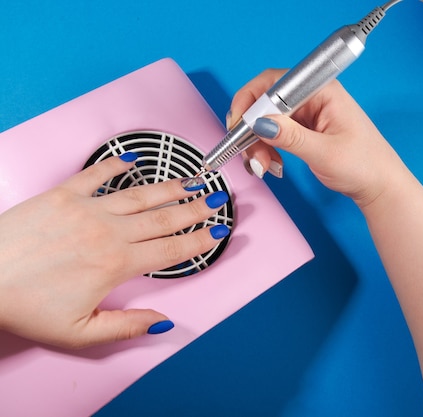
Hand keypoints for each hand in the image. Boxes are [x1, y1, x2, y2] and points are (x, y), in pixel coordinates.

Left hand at [0, 153, 229, 348]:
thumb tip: (162, 322)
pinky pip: (96, 174)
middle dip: (196, 209)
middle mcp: (109, 231)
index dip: (200, 241)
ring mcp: (87, 208)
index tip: (217, 232)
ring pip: (141, 195)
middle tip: (216, 200)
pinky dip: (115, 165)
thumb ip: (127, 326)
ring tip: (192, 181)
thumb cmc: (23, 306)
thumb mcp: (79, 332)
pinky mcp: (63, 194)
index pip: (172, 250)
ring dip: (170, 188)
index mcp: (117, 264)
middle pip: (165, 218)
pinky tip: (132, 160)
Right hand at [229, 69, 405, 207]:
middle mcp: (312, 97)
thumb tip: (260, 123)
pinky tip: (271, 164)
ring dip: (257, 142)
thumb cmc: (365, 165)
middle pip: (265, 102)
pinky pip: (275, 132)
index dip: (250, 101)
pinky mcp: (305, 128)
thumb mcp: (324, 153)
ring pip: (267, 120)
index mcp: (321, 91)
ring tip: (263, 166)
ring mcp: (308, 113)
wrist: (380, 185)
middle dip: (251, 129)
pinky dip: (266, 147)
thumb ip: (291, 137)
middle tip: (250, 156)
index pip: (273, 82)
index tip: (238, 125)